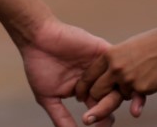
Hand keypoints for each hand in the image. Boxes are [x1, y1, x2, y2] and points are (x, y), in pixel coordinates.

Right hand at [18, 17, 132, 126]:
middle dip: (105, 110)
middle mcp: (96, 79)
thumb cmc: (39, 66)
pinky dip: (119, 75)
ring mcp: (101, 65)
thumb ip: (61, 118)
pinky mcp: (104, 51)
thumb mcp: (48, 97)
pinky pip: (119, 65)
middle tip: (94, 117)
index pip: (100, 109)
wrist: (37, 38)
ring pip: (117, 84)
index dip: (101, 120)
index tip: (93, 125)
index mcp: (85, 90)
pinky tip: (112, 84)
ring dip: (113, 97)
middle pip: (111, 99)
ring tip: (99, 103)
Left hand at [74, 4, 156, 123]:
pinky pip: (135, 98)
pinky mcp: (141, 89)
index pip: (89, 75)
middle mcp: (115, 67)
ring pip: (118, 96)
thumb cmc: (153, 42)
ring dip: (125, 93)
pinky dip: (139, 94)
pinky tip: (149, 80)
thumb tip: (107, 75)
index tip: (80, 94)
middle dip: (97, 98)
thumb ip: (115, 60)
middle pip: (97, 91)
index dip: (84, 86)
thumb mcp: (127, 47)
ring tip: (139, 78)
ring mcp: (128, 79)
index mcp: (109, 54)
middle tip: (97, 103)